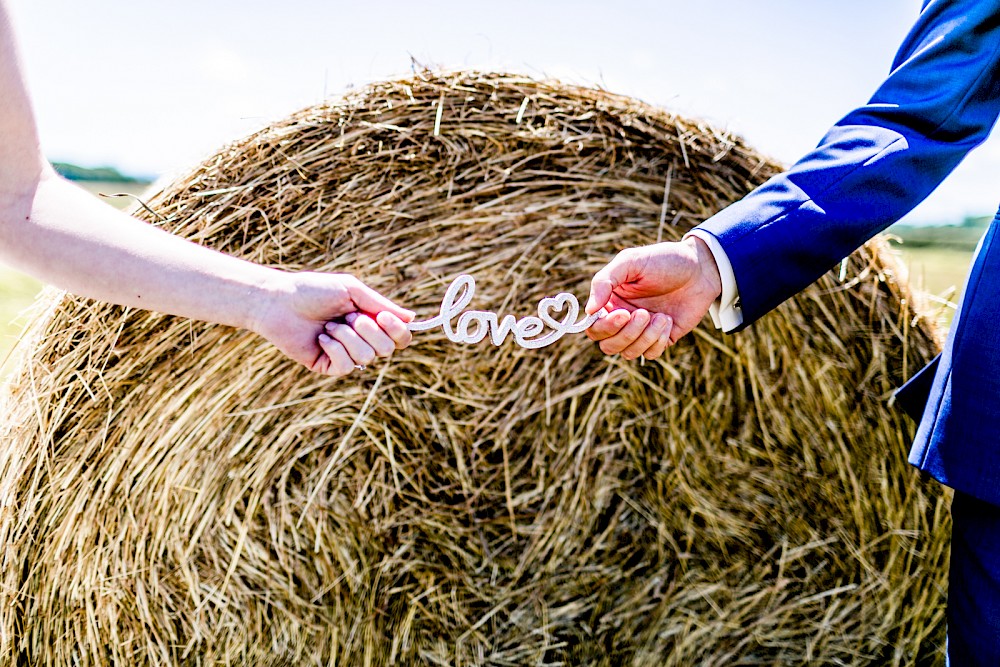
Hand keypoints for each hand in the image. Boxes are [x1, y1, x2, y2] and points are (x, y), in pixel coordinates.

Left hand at [252, 271, 413, 375]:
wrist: (279, 301)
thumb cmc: (313, 290)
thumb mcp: (352, 290)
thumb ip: (381, 305)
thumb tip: (412, 318)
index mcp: (370, 321)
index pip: (400, 337)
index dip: (397, 331)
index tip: (383, 317)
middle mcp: (362, 339)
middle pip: (387, 348)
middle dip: (368, 330)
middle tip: (346, 316)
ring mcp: (346, 355)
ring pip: (367, 356)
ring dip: (347, 336)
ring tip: (328, 325)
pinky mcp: (329, 366)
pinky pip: (347, 365)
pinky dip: (334, 348)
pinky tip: (320, 338)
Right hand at [585, 236, 721, 359]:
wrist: (701, 268)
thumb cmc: (664, 260)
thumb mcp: (630, 262)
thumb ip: (604, 282)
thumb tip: (589, 311)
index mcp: (610, 301)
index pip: (593, 327)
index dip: (605, 326)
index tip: (623, 313)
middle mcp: (623, 319)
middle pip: (608, 345)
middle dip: (626, 334)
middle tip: (644, 313)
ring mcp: (642, 331)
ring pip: (629, 353)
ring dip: (645, 336)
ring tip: (661, 315)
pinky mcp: (662, 339)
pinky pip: (650, 354)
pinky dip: (658, 341)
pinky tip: (668, 321)